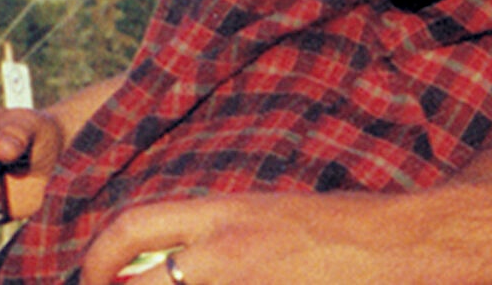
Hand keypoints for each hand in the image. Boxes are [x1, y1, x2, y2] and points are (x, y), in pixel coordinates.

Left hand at [79, 190, 421, 284]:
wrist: (400, 242)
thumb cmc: (341, 227)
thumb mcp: (269, 214)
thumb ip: (218, 234)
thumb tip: (173, 259)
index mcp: (222, 213)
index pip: (133, 225)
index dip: (98, 257)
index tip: (92, 279)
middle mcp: (224, 249)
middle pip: (137, 283)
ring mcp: (244, 284)